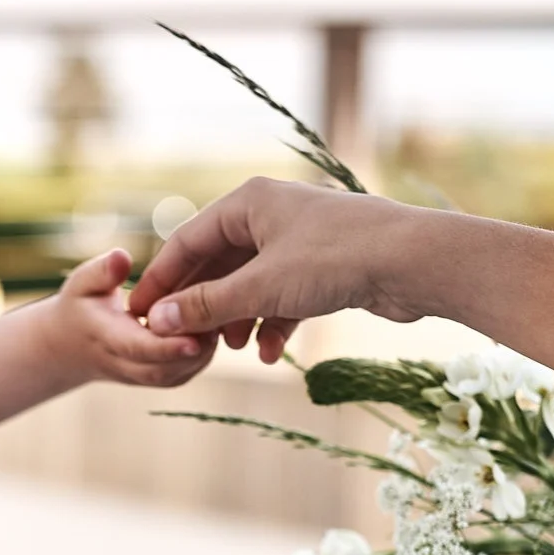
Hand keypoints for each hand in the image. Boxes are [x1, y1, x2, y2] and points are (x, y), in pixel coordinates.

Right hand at [47, 246, 219, 385]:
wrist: (70, 346)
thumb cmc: (80, 305)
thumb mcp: (82, 282)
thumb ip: (102, 270)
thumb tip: (123, 257)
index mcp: (104, 339)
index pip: (138, 348)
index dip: (167, 346)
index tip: (195, 340)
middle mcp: (122, 365)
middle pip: (161, 370)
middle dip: (193, 351)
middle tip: (221, 321)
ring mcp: (140, 376)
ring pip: (176, 375)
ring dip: (202, 352)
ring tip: (221, 317)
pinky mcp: (156, 378)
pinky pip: (182, 373)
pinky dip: (203, 354)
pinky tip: (216, 325)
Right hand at [128, 178, 422, 362]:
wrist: (414, 262)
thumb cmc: (337, 260)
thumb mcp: (261, 288)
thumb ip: (206, 306)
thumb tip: (157, 322)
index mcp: (249, 202)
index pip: (187, 241)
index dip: (161, 281)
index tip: (139, 315)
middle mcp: (271, 214)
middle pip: (218, 264)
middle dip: (202, 306)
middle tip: (181, 340)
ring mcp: (298, 241)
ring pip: (251, 284)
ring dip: (238, 319)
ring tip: (232, 349)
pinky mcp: (323, 267)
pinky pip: (283, 296)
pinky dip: (273, 323)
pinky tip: (270, 352)